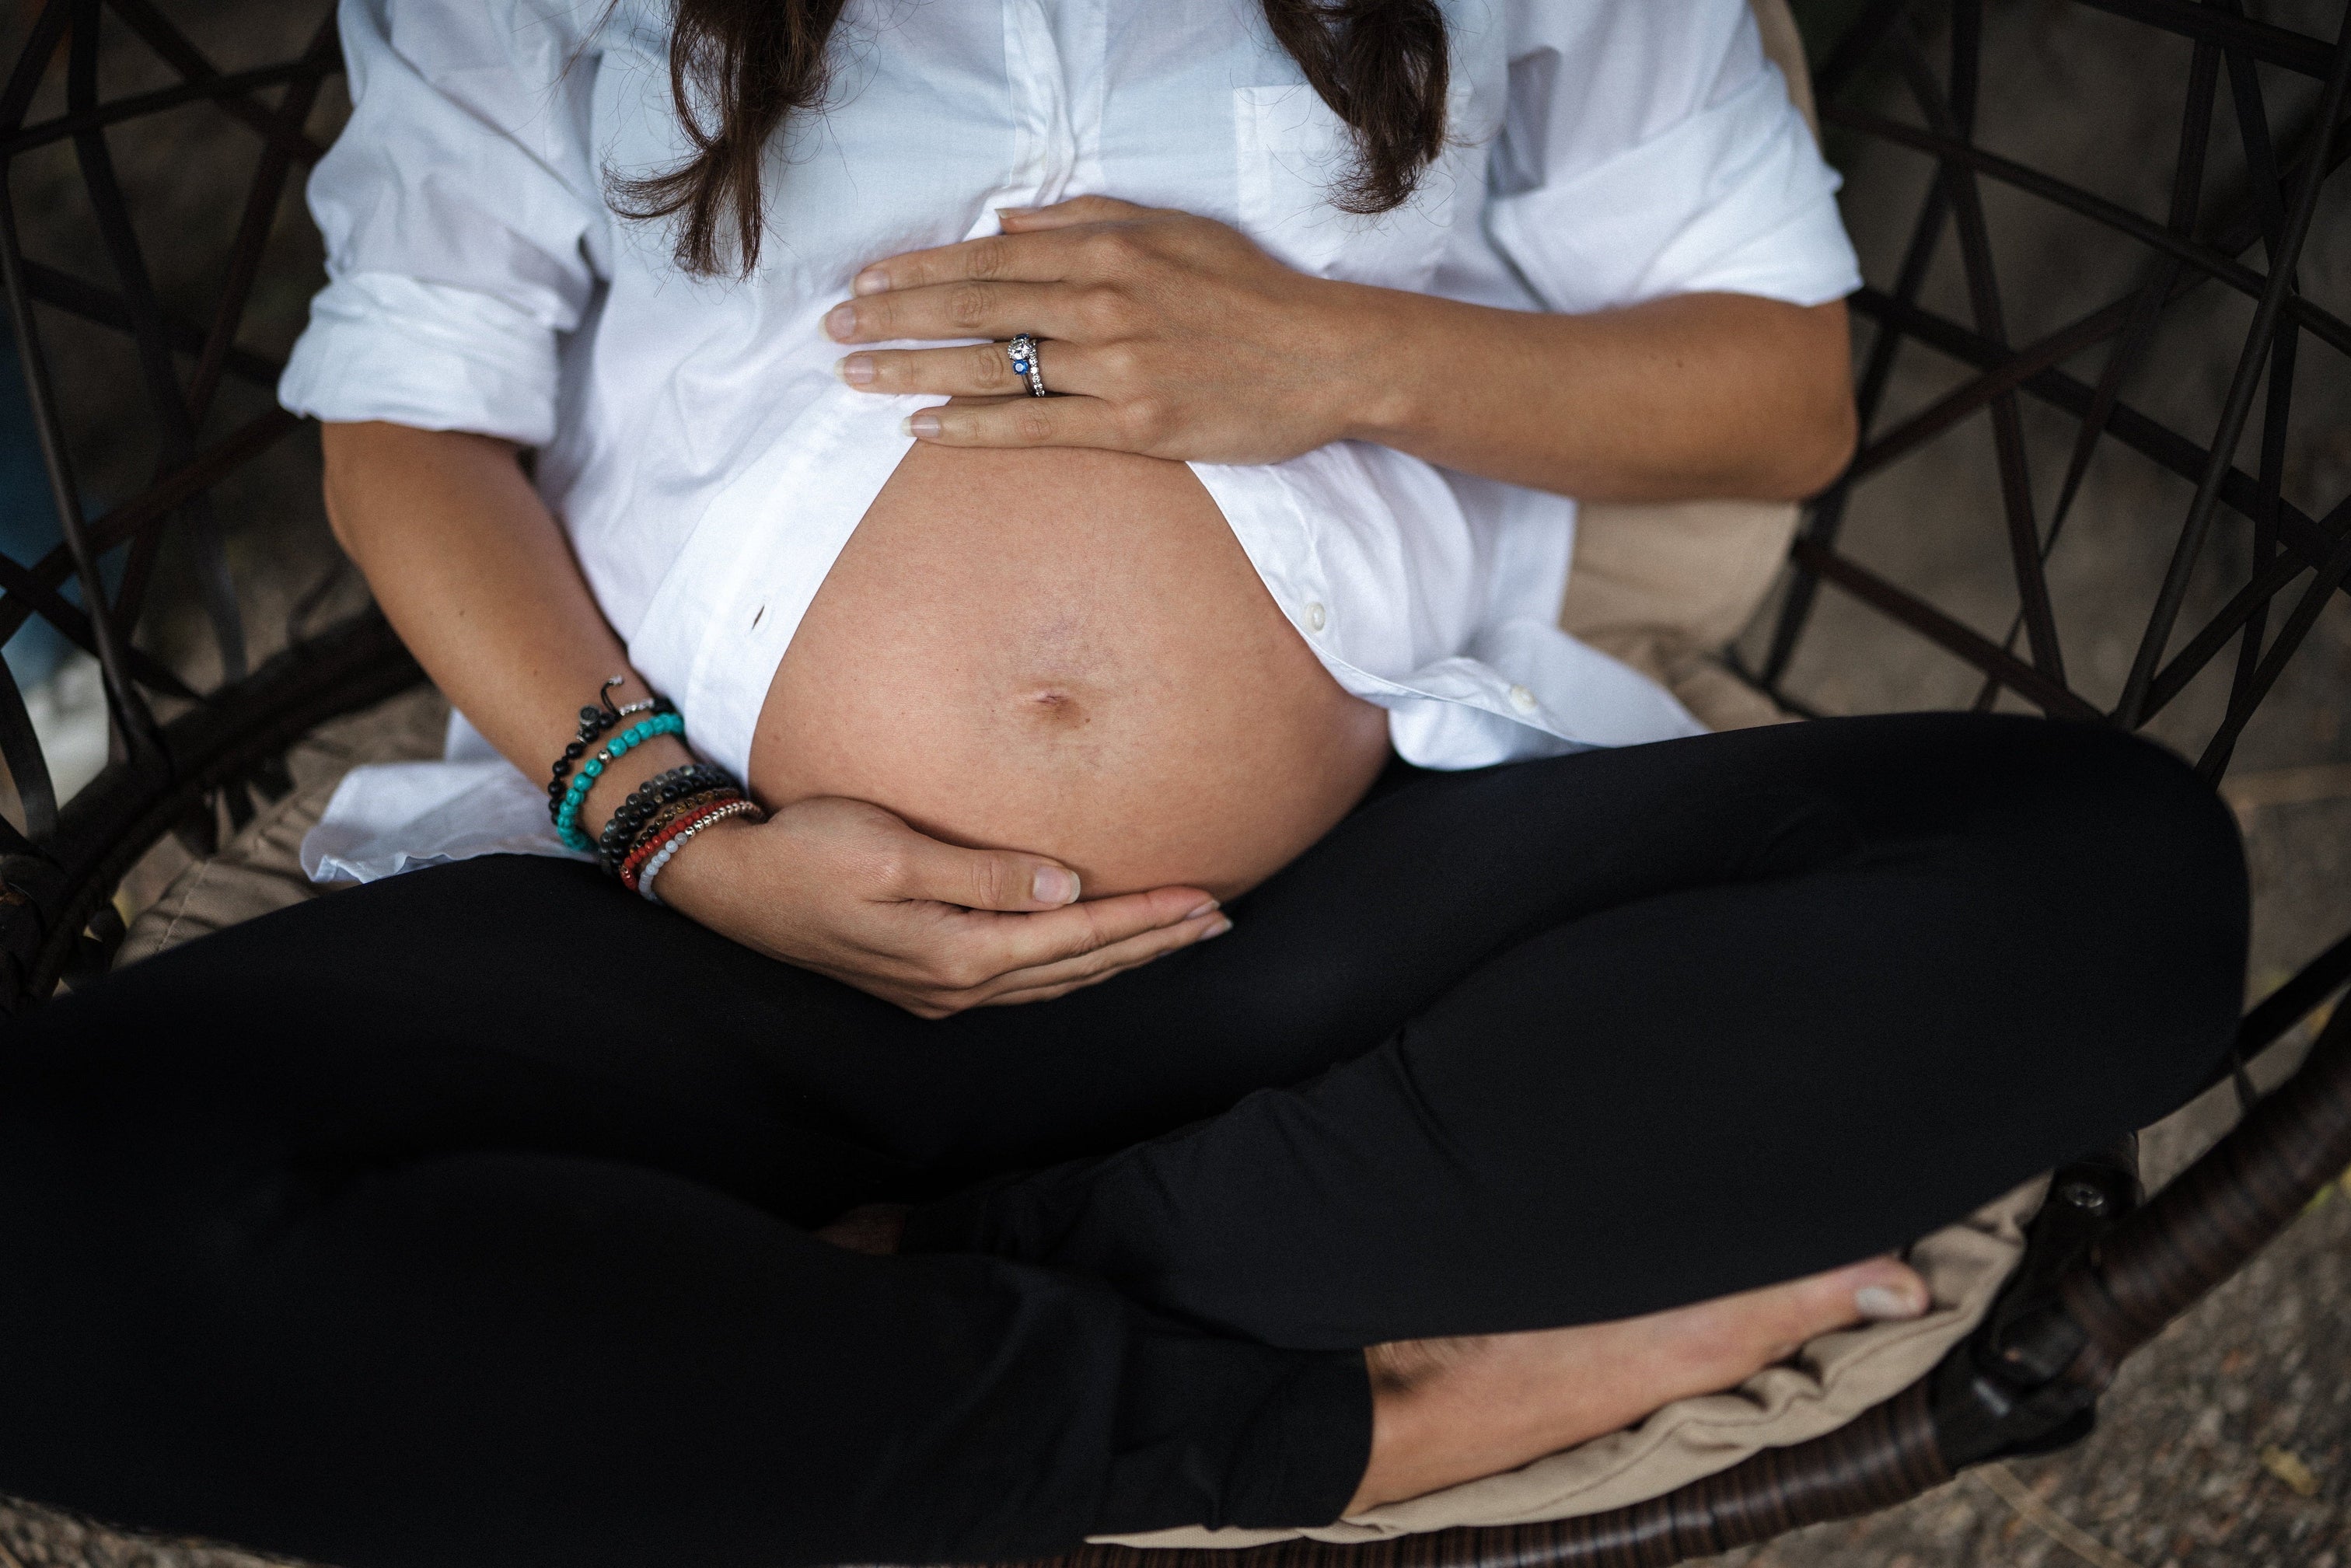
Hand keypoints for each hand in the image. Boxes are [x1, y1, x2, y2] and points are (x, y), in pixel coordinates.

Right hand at [651, 795, 1228, 1017]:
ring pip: (1057, 979)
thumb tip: (1066, 887)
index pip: (1080, 937)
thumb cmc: (806, 852)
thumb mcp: (892, 849)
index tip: (1207, 900)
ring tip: (1177, 936)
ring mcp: (942, 991)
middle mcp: (959, 985)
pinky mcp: (925, 979)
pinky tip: (1094, 950)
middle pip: (1081, 966)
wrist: (731, 885)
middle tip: (1219, 921)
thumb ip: (983, 872)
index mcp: (959, 953)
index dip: (1148, 919)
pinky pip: (1025, 977)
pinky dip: (1074, 963)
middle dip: (1154, 944)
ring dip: (1121, 958)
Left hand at [824, 196, 1391, 464]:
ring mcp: (1118, 366)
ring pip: (994, 366)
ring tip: (854, 376)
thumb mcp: (1173, 229)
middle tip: (832, 331)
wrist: (1329, 356)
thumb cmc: (1252, 291)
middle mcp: (1104, 302)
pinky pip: (1036, 426)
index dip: (920, 270)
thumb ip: (1086, 219)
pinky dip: (973, 426)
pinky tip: (922, 426)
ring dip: (913, 369)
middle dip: (895, 317)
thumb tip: (1005, 220)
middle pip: (976, 308)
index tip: (865, 282)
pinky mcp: (1137, 424)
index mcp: (1109, 249)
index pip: (991, 258)